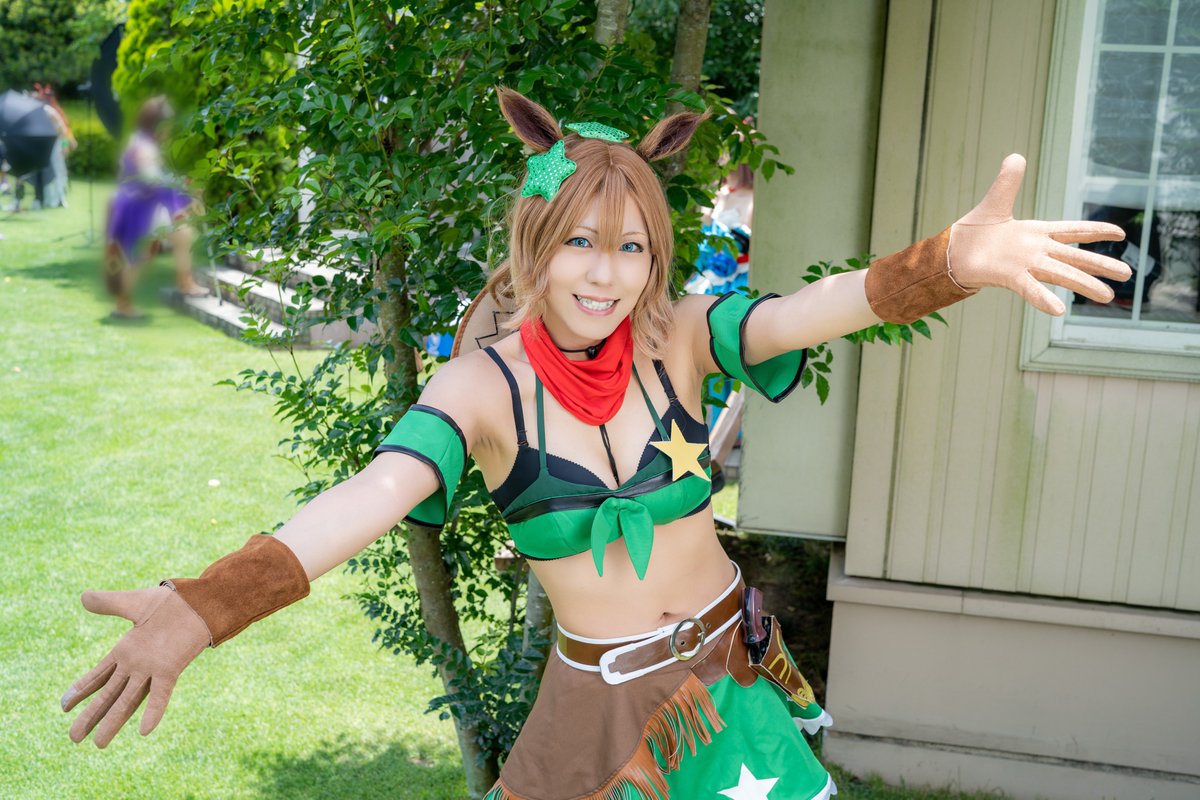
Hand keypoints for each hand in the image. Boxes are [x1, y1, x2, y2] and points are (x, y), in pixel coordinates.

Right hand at [62, 586, 208, 747]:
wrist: (199, 600)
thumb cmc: (171, 601)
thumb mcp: (134, 602)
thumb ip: (109, 603)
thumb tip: (83, 597)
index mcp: (126, 651)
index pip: (99, 675)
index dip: (82, 690)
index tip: (64, 706)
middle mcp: (137, 664)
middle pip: (109, 694)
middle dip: (91, 716)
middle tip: (74, 738)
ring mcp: (152, 669)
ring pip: (128, 700)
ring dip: (114, 722)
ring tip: (100, 744)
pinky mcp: (170, 669)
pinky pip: (160, 694)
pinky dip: (153, 711)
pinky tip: (144, 730)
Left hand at [949, 154, 1132, 315]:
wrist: (952, 252)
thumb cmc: (976, 231)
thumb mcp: (994, 202)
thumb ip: (1008, 182)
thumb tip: (1016, 156)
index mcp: (1037, 232)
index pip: (1072, 230)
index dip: (1095, 231)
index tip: (1121, 233)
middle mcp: (1036, 251)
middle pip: (1075, 257)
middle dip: (1100, 264)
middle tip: (1127, 273)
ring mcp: (1025, 265)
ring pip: (1061, 275)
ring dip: (1084, 284)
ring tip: (1107, 297)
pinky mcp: (1009, 277)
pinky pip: (1030, 289)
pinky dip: (1043, 298)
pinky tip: (1059, 310)